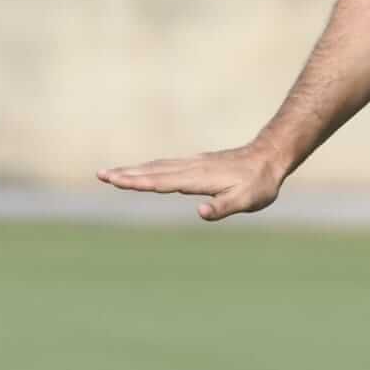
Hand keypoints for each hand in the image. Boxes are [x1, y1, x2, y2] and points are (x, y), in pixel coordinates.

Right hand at [96, 141, 289, 221]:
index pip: (162, 181)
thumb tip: (200, 212)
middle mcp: (191, 168)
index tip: (115, 180)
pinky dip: (148, 168)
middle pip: (153, 171)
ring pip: (157, 166)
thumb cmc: (259, 183)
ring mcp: (193, 164)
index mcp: (199, 178)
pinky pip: (166, 165)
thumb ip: (223, 207)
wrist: (270, 157)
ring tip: (110, 173)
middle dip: (126, 173)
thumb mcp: (247, 200)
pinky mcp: (196, 163)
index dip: (138, 182)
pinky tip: (141, 171)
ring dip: (133, 169)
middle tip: (100, 174)